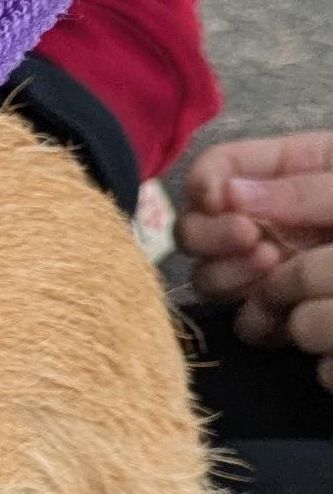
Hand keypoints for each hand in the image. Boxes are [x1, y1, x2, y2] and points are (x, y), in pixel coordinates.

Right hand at [175, 125, 332, 359]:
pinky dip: (258, 318)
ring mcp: (273, 269)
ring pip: (208, 279)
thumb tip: (225, 196)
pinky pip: (248, 322)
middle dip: (210, 235)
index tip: (221, 201)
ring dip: (228, 275)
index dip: (206, 186)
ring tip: (273, 266)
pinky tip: (287, 309)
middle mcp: (267, 221)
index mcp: (284, 173)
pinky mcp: (288, 313)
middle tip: (251, 239)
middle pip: (194, 227)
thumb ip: (298, 188)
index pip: (216, 171)